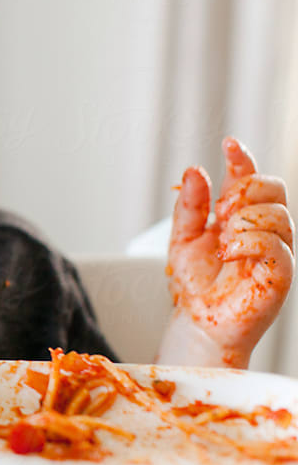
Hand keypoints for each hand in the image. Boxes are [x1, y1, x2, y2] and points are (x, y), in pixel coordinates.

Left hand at [162, 137, 292, 366]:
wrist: (197, 321)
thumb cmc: (194, 283)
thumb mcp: (182, 237)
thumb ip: (190, 205)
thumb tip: (195, 170)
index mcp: (238, 215)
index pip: (249, 178)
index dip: (242, 158)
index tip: (229, 143)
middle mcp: (261, 229)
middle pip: (273, 188)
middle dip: (246, 190)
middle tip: (221, 212)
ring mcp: (275, 250)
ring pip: (278, 213)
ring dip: (245, 220)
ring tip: (224, 241)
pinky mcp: (281, 273)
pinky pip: (277, 245)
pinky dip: (249, 243)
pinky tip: (230, 253)